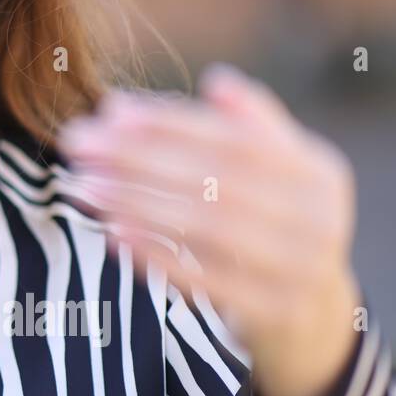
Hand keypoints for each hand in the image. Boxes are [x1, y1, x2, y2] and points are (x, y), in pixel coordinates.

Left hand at [57, 63, 363, 395]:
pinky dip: (155, 254)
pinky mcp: (270, 312)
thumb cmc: (276, 221)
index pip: (234, 138)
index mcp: (318, 172)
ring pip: (205, 230)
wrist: (311, 316)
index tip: (110, 108)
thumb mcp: (280, 170)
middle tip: (77, 143)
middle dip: (139, 158)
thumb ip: (250, 125)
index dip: (171, 122)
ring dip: (136, 203)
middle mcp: (318, 220)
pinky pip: (203, 280)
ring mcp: (298, 270)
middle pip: (215, 181)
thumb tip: (216, 78)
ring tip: (82, 184)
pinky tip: (111, 233)